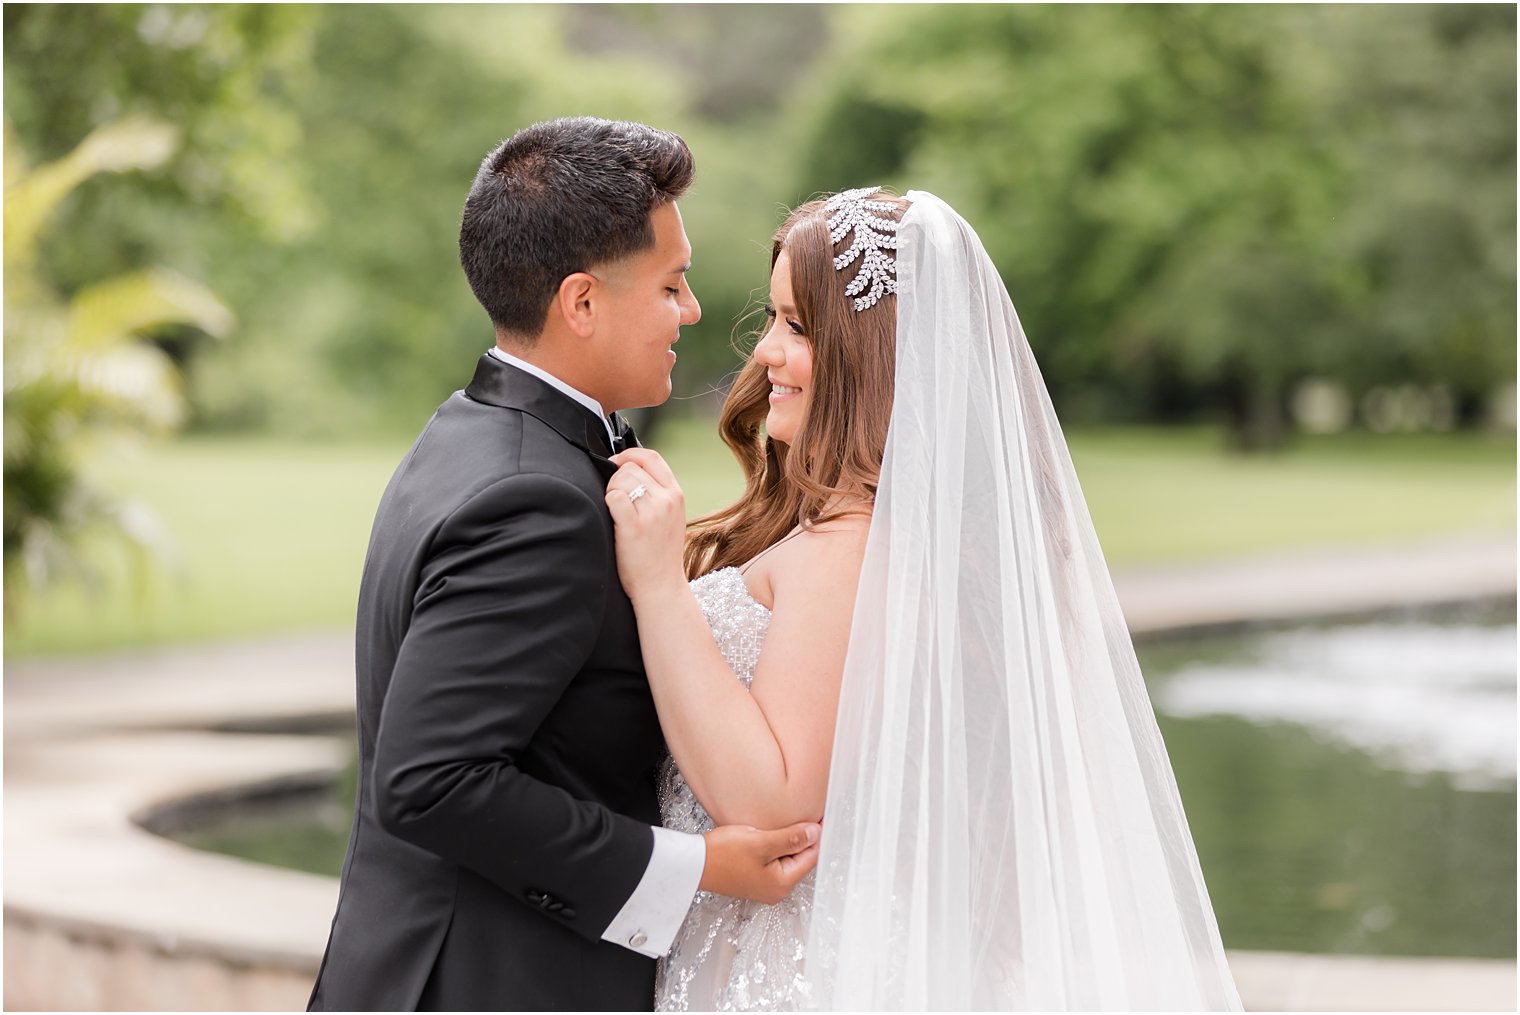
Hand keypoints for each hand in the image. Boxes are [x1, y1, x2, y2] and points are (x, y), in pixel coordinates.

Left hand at [605, 448, 687, 601]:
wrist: (660, 586)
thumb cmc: (659, 553)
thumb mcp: (670, 517)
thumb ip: (658, 493)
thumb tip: (629, 470)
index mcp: (676, 494)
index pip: (652, 457)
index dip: (629, 454)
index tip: (616, 463)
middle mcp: (667, 500)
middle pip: (631, 468)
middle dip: (615, 478)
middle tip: (613, 498)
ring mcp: (652, 513)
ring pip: (620, 480)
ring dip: (610, 491)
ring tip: (615, 512)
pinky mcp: (634, 528)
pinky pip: (614, 498)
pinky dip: (607, 503)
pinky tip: (612, 517)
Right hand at [699, 822, 820, 903]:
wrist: (693, 864)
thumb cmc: (721, 856)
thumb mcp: (761, 842)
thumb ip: (791, 838)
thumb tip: (815, 833)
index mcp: (782, 884)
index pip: (811, 856)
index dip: (815, 835)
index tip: (818, 816)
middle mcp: (776, 889)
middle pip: (800, 858)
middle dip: (801, 838)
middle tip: (800, 815)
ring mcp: (764, 885)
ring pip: (786, 857)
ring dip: (786, 840)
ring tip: (781, 823)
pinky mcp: (754, 877)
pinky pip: (773, 860)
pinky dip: (774, 846)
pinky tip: (767, 834)